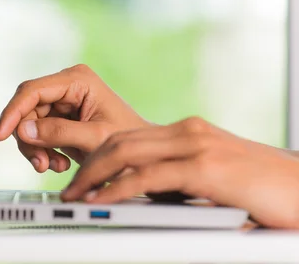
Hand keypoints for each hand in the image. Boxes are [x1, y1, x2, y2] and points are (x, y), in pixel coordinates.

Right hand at [0, 64, 148, 172]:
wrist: (143, 154)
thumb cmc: (129, 140)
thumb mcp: (94, 138)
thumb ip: (59, 133)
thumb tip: (23, 130)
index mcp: (77, 79)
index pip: (32, 91)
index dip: (13, 112)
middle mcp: (66, 85)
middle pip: (26, 108)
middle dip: (28, 138)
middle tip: (40, 163)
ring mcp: (62, 100)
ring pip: (28, 123)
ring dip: (36, 148)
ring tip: (54, 166)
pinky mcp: (60, 116)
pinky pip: (37, 132)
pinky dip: (43, 151)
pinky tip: (60, 162)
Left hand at [61, 117, 298, 228]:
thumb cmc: (265, 191)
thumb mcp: (215, 180)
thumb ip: (182, 182)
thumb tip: (147, 199)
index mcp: (188, 133)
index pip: (130, 137)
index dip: (99, 156)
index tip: (82, 178)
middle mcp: (188, 132)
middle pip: (120, 141)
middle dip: (88, 164)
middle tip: (68, 189)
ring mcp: (196, 146)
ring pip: (126, 153)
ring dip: (93, 176)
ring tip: (73, 197)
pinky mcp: (205, 168)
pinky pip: (147, 178)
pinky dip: (117, 190)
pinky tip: (100, 202)